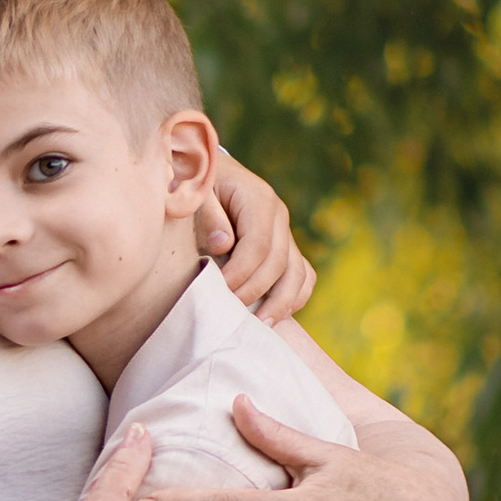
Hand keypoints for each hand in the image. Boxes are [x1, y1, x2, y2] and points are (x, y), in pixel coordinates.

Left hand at [197, 146, 316, 322]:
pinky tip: (275, 316)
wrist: (211, 173)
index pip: (258, 244)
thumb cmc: (198, 187)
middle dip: (255, 292)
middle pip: (279, 262)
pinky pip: (303, 276)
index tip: (219, 291)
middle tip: (231, 313)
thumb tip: (223, 244)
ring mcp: (286, 232)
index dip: (241, 273)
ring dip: (281, 303)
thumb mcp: (197, 192)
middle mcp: (279, 216)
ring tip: (260, 326)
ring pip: (298, 273)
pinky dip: (294, 297)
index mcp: (258, 199)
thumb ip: (208, 215)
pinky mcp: (287, 247)